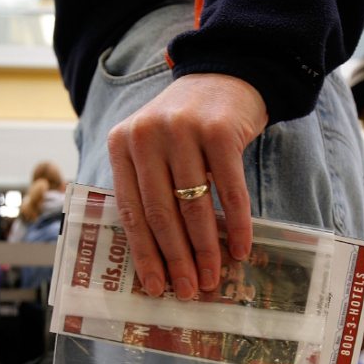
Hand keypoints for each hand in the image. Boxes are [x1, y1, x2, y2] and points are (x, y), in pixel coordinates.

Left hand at [107, 73, 267, 299]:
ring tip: (213, 277)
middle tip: (189, 290)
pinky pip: (229, 190)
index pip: (132, 211)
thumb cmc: (187, 124)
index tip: (156, 286)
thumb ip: (148, 187)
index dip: (144, 254)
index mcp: (122, 144)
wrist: (227, 74)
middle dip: (176, 259)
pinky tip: (240, 249)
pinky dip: (237, 224)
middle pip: (161, 213)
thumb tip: (160, 257)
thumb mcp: (153, 147)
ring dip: (205, 249)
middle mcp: (147, 135)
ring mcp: (182, 130)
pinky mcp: (219, 130)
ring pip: (193, 206)